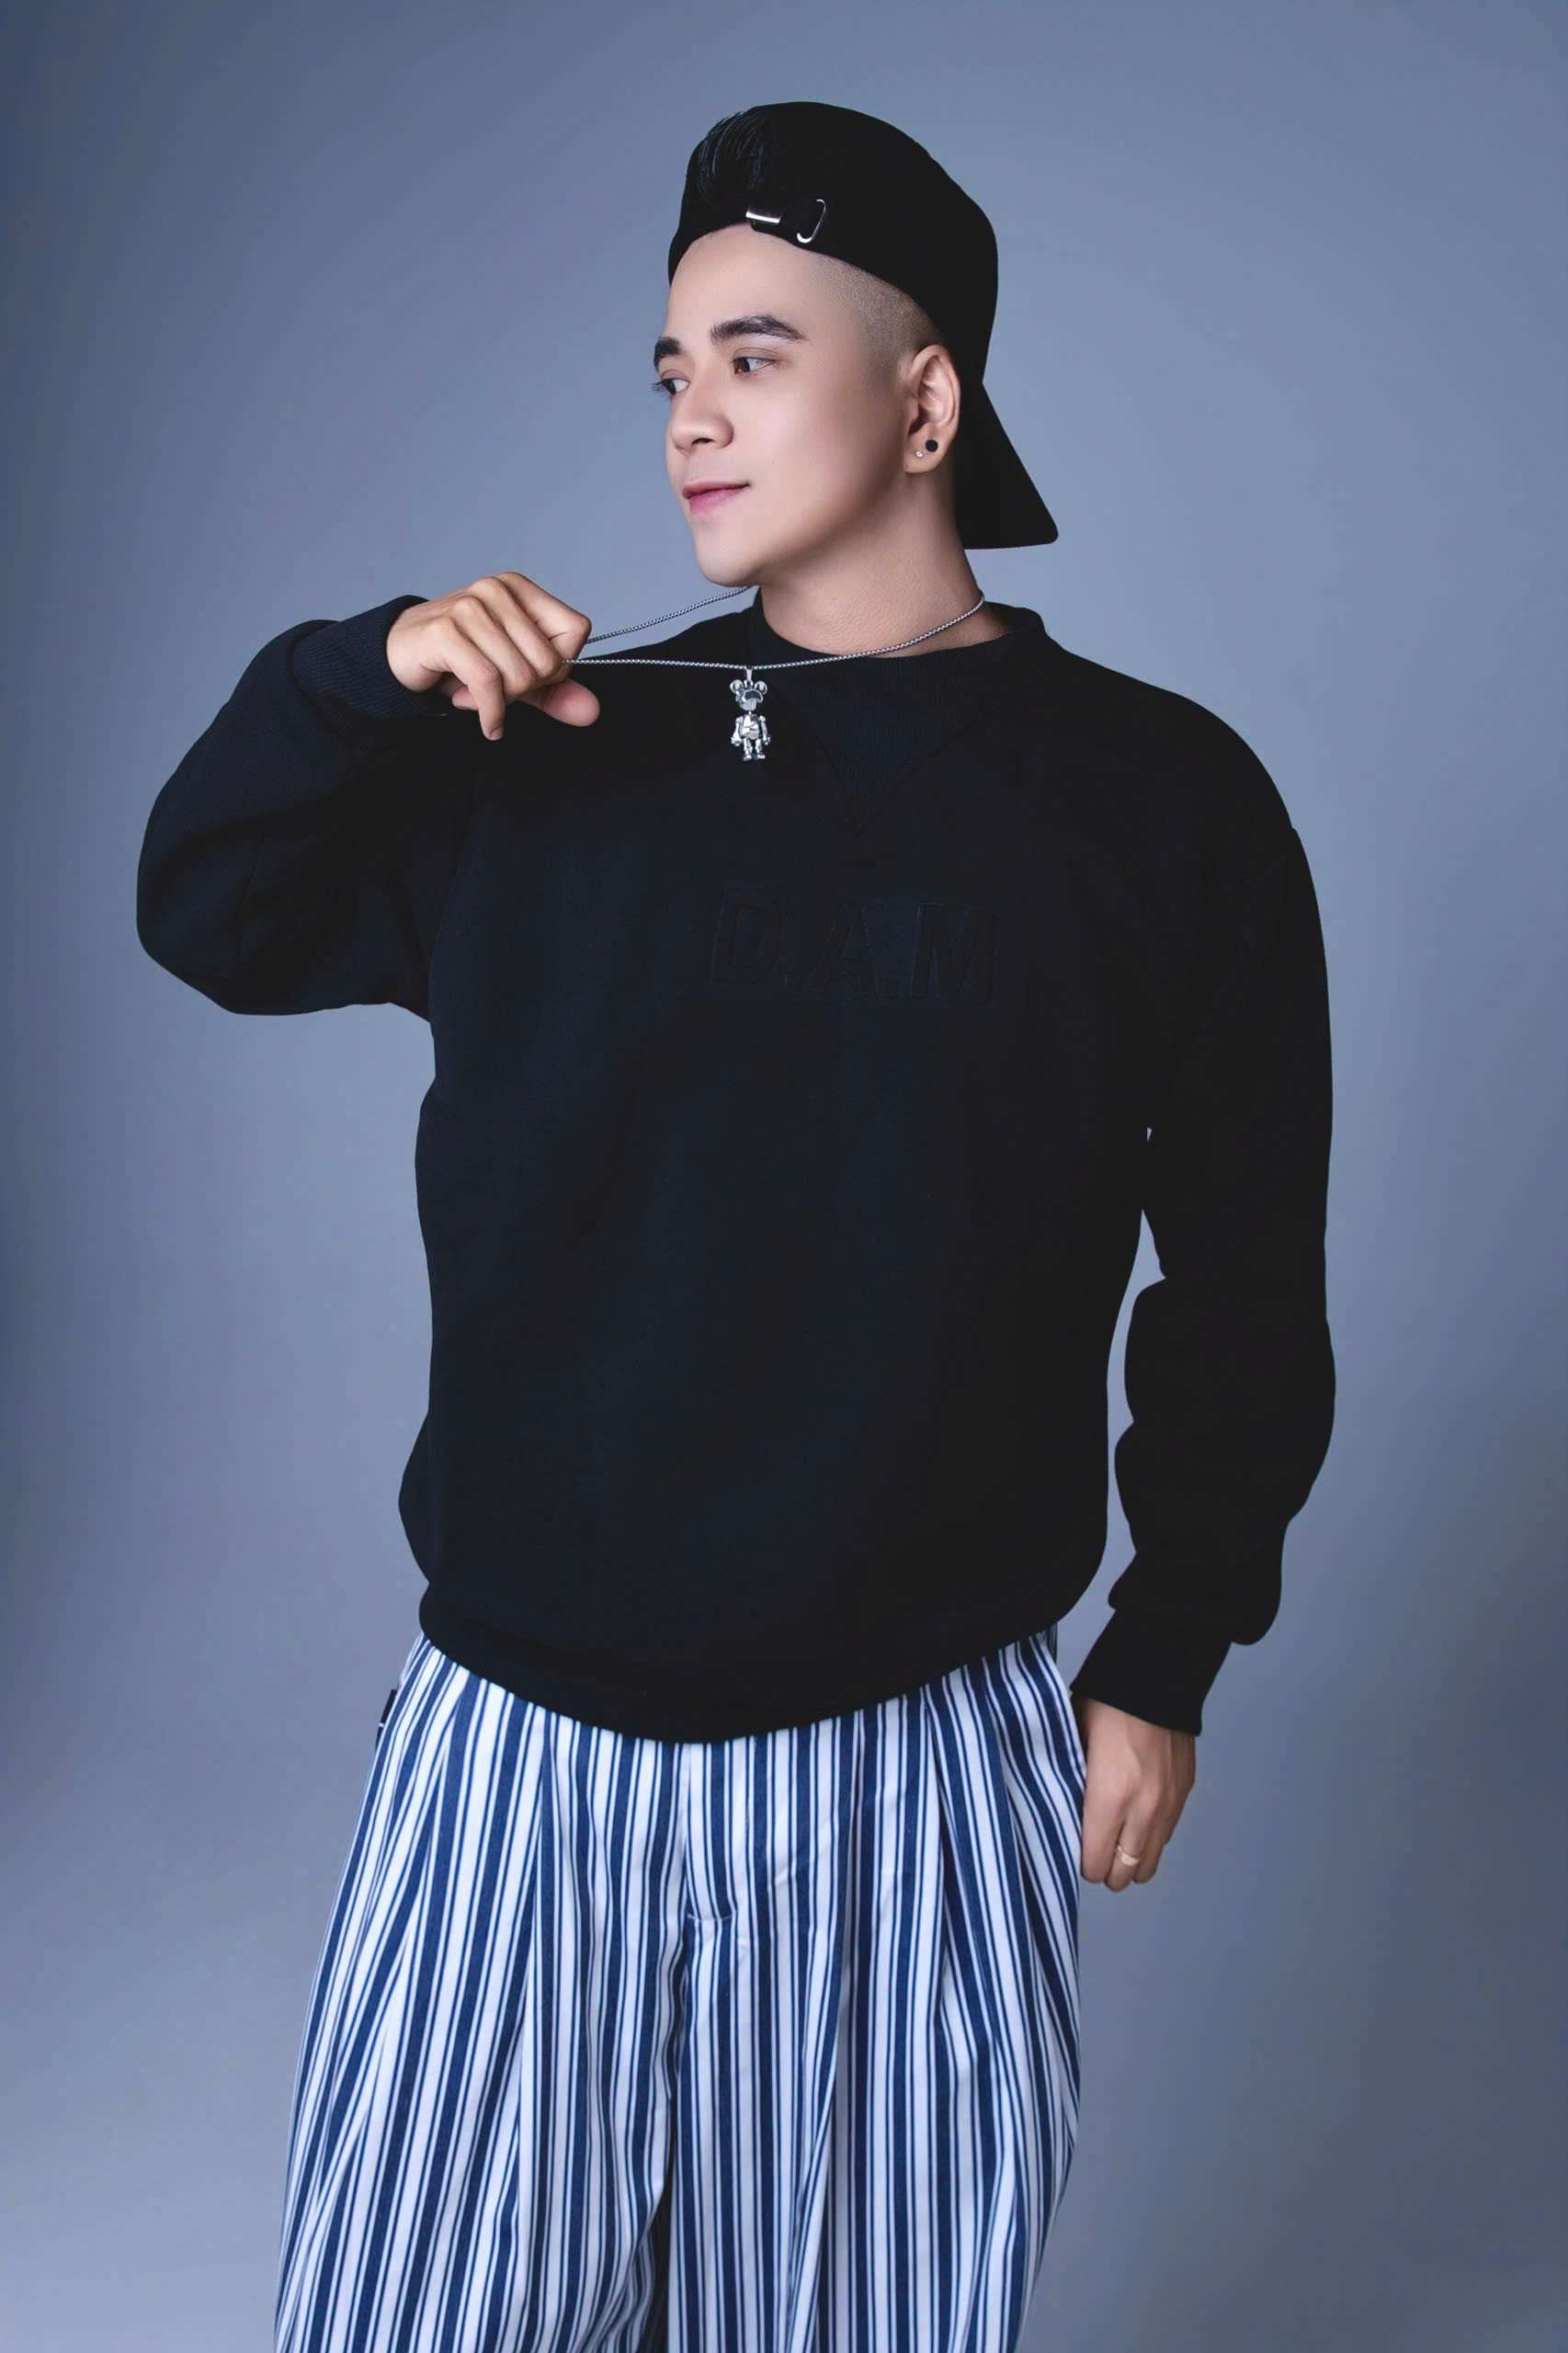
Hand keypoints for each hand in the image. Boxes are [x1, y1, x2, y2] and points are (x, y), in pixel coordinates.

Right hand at [385, 571, 599, 736]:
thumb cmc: (460, 659)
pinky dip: (492, 714)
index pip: (576, 630)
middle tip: (499, 689)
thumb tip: (591, 711)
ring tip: (481, 697)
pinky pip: (489, 684)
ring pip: (519, 676)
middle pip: (548, 661)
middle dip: (527, 689)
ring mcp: (470, 607)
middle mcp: (496, 590)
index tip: (532, 676)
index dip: (561, 665)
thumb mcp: (515, 676)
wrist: (399, 656)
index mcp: (520, 589)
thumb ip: (555, 691)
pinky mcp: (446, 632)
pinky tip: (488, 722)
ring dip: (503, 702)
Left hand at [1072, 1693, 1196, 1890]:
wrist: (1155, 1677)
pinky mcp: (1183, 1794)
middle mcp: (1144, 1810)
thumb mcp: (1073, 1744)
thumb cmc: (1105, 1705)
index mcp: (1110, 1797)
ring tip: (1115, 1838)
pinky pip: (1165, 1837)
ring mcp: (1168, 1805)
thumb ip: (1070, 1787)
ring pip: (1149, 1865)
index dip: (1082, 1862)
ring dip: (1130, 1859)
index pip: (1096, 1866)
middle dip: (1106, 1869)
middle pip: (1124, 1876)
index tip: (1074, 1848)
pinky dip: (1149, 1837)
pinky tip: (1136, 1816)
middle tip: (1093, 1847)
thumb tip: (1063, 1816)